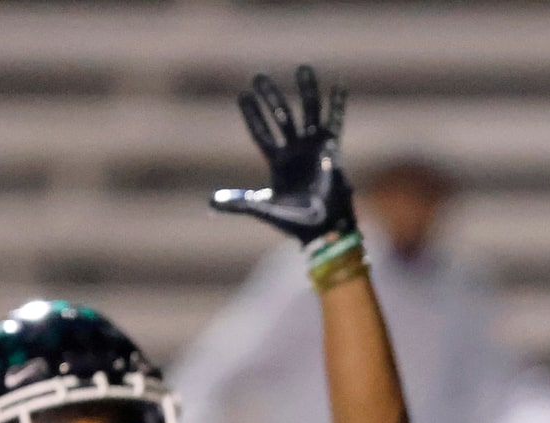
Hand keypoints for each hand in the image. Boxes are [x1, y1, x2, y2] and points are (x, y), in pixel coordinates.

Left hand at [211, 65, 357, 246]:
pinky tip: (338, 87)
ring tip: (304, 67)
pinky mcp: (332, 150)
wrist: (325, 228)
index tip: (244, 95)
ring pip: (308, 112)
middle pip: (281, 116)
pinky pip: (335, 123)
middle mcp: (295, 150)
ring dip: (307, 91)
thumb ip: (239, 203)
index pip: (262, 133)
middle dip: (271, 97)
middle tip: (259, 77)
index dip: (253, 116)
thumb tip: (210, 202)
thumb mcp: (263, 209)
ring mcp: (314, 147)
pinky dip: (337, 106)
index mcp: (278, 161)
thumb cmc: (296, 221)